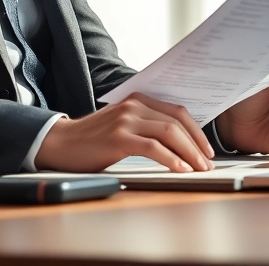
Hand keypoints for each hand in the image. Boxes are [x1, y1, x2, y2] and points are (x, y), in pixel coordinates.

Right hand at [34, 93, 214, 172]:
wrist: (61, 143)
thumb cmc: (93, 139)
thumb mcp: (123, 124)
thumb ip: (146, 125)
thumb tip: (179, 142)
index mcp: (138, 99)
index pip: (178, 111)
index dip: (197, 131)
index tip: (207, 150)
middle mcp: (134, 105)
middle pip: (177, 121)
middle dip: (197, 144)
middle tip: (208, 163)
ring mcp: (126, 120)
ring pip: (169, 132)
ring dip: (189, 153)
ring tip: (199, 169)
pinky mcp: (119, 137)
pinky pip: (153, 147)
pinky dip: (171, 159)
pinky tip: (180, 169)